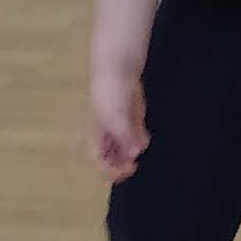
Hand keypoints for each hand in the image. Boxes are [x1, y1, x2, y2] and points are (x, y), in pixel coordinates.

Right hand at [88, 65, 146, 180]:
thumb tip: (135, 154)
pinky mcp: (132, 120)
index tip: (129, 168)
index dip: (112, 171)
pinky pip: (135, 138)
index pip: (99, 163)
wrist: (118, 70)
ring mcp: (120, 128)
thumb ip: (125, 139)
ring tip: (139, 143)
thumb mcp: (115, 119)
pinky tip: (144, 135)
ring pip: (125, 150)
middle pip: (112, 160)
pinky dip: (140, 140)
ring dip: (132, 152)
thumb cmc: (109, 95)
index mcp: (96, 136)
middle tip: (135, 164)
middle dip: (123, 164)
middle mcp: (106, 135)